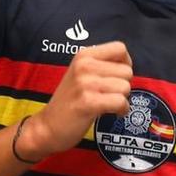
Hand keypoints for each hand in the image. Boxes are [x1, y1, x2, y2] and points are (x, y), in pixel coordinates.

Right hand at [14, 42, 132, 161]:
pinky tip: (112, 113)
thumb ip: (101, 65)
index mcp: (83, 55)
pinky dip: (121, 110)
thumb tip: (128, 65)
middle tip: (109, 95)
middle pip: (127, 71)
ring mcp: (85, 83)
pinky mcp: (88, 102)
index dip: (126, 63)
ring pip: (125, 87)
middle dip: (123, 85)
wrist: (47, 126)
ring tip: (108, 104)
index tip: (118, 76)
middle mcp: (84, 65)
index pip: (120, 48)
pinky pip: (120, 102)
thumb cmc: (69, 101)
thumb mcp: (81, 74)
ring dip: (122, 99)